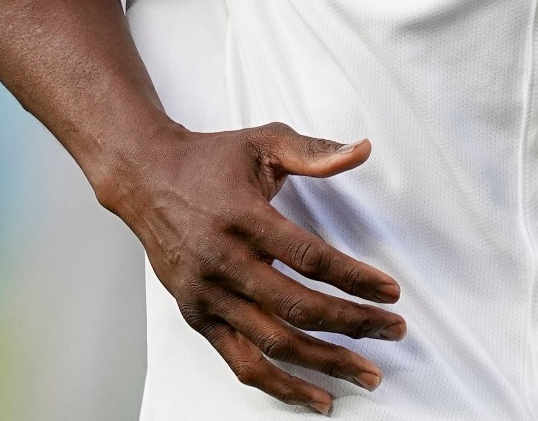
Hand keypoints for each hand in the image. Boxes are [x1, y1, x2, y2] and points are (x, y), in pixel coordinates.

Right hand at [99, 123, 404, 412]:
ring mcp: (208, 295)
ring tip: (366, 373)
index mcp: (244, 218)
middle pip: (297, 306)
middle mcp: (223, 262)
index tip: (390, 292)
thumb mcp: (263, 142)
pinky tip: (315, 395)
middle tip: (393, 330)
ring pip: (273, 343)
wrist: (143, 179)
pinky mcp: (197, 316)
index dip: (354, 278)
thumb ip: (314, 152)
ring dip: (324, 363)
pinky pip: (241, 361)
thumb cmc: (208, 160)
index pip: (309, 257)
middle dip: (352, 324)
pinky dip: (279, 385)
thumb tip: (363, 150)